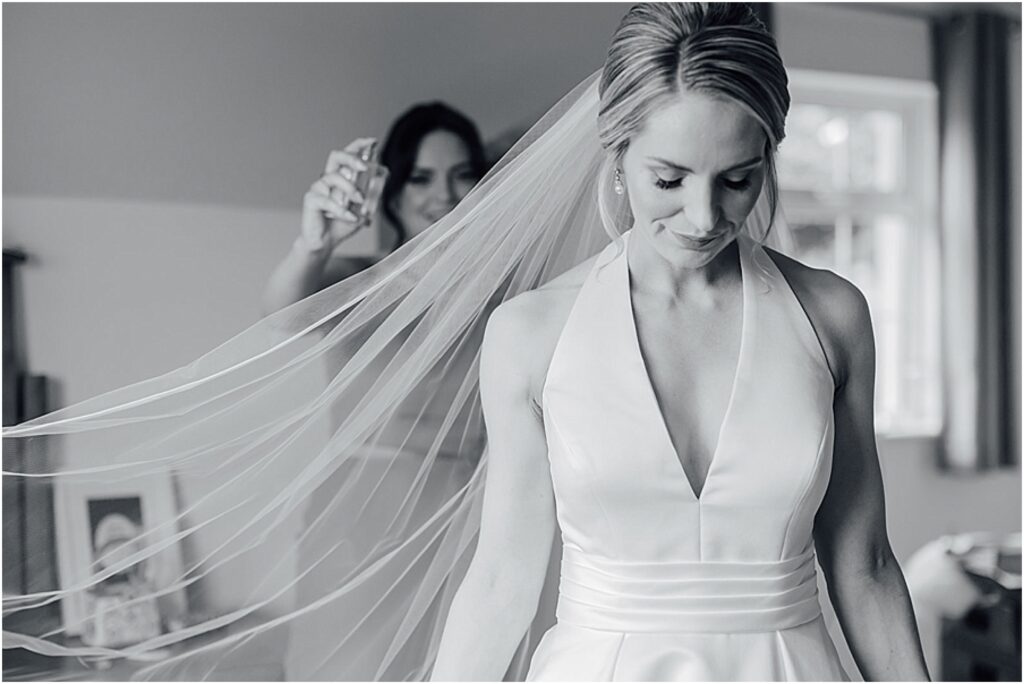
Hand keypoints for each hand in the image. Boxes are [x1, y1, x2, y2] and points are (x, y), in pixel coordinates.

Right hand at [298, 138, 375, 252]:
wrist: (326, 243)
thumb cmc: (342, 224)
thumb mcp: (364, 209)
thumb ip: (373, 193)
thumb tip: (384, 175)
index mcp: (341, 177)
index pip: (348, 155)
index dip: (359, 145)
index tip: (372, 141)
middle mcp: (328, 179)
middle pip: (336, 156)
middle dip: (351, 158)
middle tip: (364, 167)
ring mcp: (319, 188)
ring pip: (333, 177)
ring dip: (350, 189)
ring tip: (359, 203)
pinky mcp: (311, 200)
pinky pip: (327, 200)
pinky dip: (342, 210)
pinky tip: (350, 217)